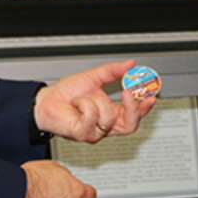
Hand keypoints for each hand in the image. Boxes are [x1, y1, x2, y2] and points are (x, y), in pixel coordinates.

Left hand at [33, 59, 157, 142]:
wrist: (46, 100)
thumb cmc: (67, 93)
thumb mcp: (94, 77)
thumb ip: (114, 71)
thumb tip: (130, 64)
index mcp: (112, 113)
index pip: (135, 115)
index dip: (145, 107)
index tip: (151, 95)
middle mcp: (106, 125)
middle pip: (131, 125)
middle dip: (133, 108)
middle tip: (129, 92)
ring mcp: (95, 132)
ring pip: (109, 116)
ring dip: (95, 100)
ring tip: (83, 97)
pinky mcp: (83, 134)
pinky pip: (92, 116)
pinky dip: (84, 104)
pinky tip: (77, 104)